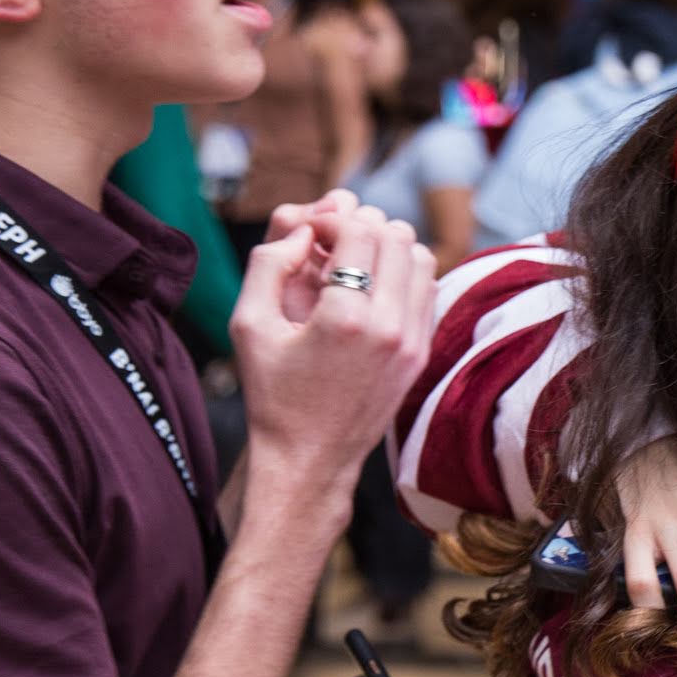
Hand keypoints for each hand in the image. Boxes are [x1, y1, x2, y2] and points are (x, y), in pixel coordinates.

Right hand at [232, 200, 434, 502]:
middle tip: (332, 244)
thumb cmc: (272, 394)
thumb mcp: (248, 326)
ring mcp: (413, 342)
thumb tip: (302, 230)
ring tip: (354, 263)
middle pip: (397, 237)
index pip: (360, 232)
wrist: (311, 457)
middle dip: (363, 228)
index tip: (311, 235)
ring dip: (389, 249)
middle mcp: (389, 327)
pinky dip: (404, 275)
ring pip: (421, 258)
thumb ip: (267, 265)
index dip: (332, 219)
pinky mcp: (422, 354)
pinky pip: (428, 289)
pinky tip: (371, 288)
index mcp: (345, 319)